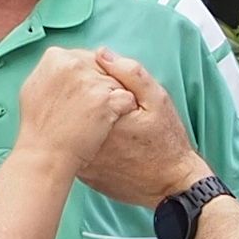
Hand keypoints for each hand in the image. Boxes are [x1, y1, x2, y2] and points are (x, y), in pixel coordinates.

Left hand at [46, 48, 197, 203]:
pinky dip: (80, 137)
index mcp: (103, 118)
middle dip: (85, 99)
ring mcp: (81, 159)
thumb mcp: (157, 100)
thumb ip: (131, 73)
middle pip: (71, 107)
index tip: (110, 85)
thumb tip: (101, 53)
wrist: (170, 185)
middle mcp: (86, 140)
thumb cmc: (167, 142)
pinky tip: (102, 137)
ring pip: (69, 127)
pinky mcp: (82, 172)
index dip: (93, 79)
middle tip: (111, 106)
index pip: (80, 85)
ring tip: (107, 121)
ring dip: (80, 118)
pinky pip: (72, 147)